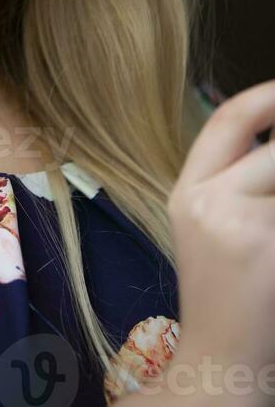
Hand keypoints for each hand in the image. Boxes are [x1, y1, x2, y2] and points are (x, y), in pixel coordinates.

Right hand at [165, 77, 274, 403]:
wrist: (220, 358)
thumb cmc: (223, 292)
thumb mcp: (210, 224)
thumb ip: (235, 177)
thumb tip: (271, 142)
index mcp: (188, 191)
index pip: (228, 119)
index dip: (266, 94)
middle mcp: (206, 201)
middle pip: (272, 148)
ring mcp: (239, 225)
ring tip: (273, 215)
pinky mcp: (267, 246)